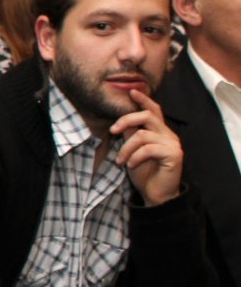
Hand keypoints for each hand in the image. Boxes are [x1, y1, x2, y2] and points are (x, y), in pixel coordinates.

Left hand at [111, 89, 182, 206]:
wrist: (155, 194)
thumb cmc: (144, 172)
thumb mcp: (132, 150)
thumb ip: (130, 135)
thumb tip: (120, 123)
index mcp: (159, 131)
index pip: (153, 110)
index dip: (143, 100)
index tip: (132, 91)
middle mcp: (168, 134)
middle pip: (147, 116)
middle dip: (126, 120)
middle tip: (112, 131)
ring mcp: (173, 144)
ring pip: (143, 135)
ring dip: (126, 148)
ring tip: (121, 161)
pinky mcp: (174, 155)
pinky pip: (148, 149)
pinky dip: (135, 157)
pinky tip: (131, 166)